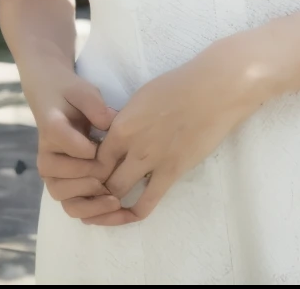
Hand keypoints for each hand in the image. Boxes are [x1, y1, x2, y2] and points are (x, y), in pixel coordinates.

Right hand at [24, 71, 122, 220]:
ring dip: (91, 205)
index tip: (106, 150)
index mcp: (51, 129)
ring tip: (115, 200)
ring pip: (66, 200)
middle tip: (111, 179)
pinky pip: (74, 207)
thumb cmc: (70, 94)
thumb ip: (94, 105)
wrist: (52, 97)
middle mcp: (47, 156)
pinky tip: (115, 211)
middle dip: (89, 183)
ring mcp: (53, 174)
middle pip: (61, 183)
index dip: (91, 152)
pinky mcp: (62, 183)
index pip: (70, 145)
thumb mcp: (83, 91)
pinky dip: (93, 214)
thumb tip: (110, 122)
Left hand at [85, 48, 258, 225]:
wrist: (213, 90)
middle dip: (93, 186)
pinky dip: (133, 212)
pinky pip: (147, 203)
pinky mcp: (172, 172)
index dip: (87, 168)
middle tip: (97, 192)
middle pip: (98, 175)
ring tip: (110, 204)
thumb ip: (124, 120)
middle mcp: (129, 144)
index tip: (91, 173)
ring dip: (109, 201)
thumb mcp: (139, 99)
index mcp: (119, 124)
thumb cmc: (178, 87)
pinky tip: (130, 213)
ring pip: (116, 191)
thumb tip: (114, 134)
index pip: (90, 156)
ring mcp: (150, 160)